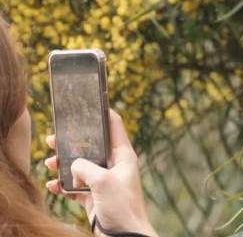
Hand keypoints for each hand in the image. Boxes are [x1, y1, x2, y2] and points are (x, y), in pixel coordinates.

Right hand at [45, 109, 157, 236]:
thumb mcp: (103, 182)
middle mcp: (114, 166)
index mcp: (123, 156)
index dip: (102, 114)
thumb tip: (73, 164)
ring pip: (81, 166)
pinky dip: (64, 185)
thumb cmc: (122, 207)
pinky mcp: (95, 197)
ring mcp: (104, 181)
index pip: (114, 126)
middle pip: (91, 146)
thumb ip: (86, 167)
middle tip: (53, 139)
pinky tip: (52, 185)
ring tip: (49, 163)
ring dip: (64, 164)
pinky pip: (76, 186)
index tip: (88, 104)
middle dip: (72, 142)